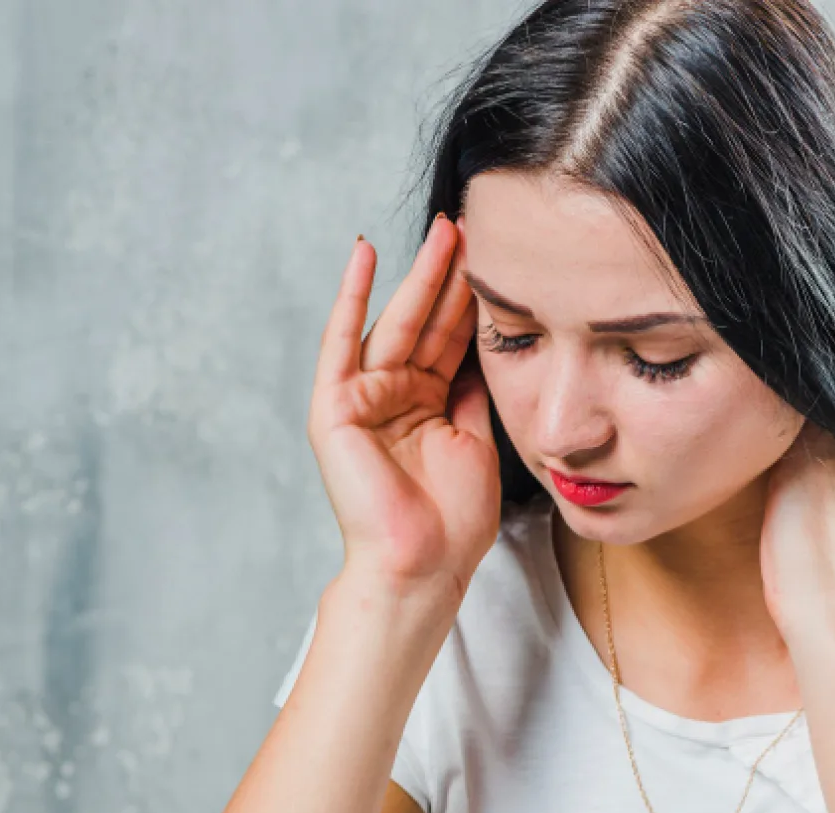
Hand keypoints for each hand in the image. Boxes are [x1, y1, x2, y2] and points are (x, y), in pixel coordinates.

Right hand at [307, 214, 499, 602]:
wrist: (424, 565)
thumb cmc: (453, 521)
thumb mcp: (478, 443)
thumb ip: (474, 392)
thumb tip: (488, 345)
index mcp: (428, 406)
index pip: (452, 340)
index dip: (473, 300)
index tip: (499, 258)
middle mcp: (394, 396)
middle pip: (426, 323)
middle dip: (450, 276)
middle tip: (473, 226)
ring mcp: (363, 398)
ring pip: (395, 323)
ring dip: (419, 276)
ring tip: (445, 230)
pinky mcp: (334, 406)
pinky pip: (342, 341)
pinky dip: (350, 297)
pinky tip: (364, 254)